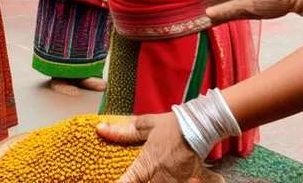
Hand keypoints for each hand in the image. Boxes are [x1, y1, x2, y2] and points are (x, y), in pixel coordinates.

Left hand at [96, 114, 221, 182]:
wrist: (200, 125)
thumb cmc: (173, 125)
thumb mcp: (146, 125)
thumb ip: (124, 131)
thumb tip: (101, 129)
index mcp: (147, 162)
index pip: (128, 181)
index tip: (113, 182)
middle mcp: (158, 175)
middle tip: (134, 178)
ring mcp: (172, 181)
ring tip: (145, 178)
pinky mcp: (185, 182)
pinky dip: (164, 182)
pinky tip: (159, 178)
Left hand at [205, 0, 297, 23]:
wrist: (293, 0)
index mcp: (250, 6)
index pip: (231, 9)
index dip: (219, 11)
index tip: (206, 14)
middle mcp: (248, 13)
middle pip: (228, 17)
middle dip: (214, 20)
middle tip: (200, 23)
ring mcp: (251, 15)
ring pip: (232, 17)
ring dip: (220, 18)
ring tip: (206, 20)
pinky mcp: (254, 13)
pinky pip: (237, 15)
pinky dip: (228, 15)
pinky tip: (222, 14)